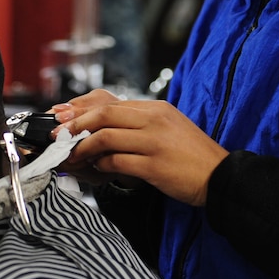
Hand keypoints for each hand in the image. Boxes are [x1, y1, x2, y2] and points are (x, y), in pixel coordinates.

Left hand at [51, 90, 228, 206]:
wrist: (221, 176)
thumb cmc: (190, 156)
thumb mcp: (166, 129)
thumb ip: (136, 125)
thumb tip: (99, 128)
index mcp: (155, 109)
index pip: (109, 102)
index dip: (80, 110)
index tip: (60, 118)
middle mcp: (155, 120)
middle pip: (104, 114)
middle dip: (74, 125)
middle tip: (57, 136)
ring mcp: (155, 142)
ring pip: (106, 137)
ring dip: (83, 149)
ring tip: (72, 157)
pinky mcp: (155, 166)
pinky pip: (118, 162)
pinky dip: (101, 166)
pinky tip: (97, 170)